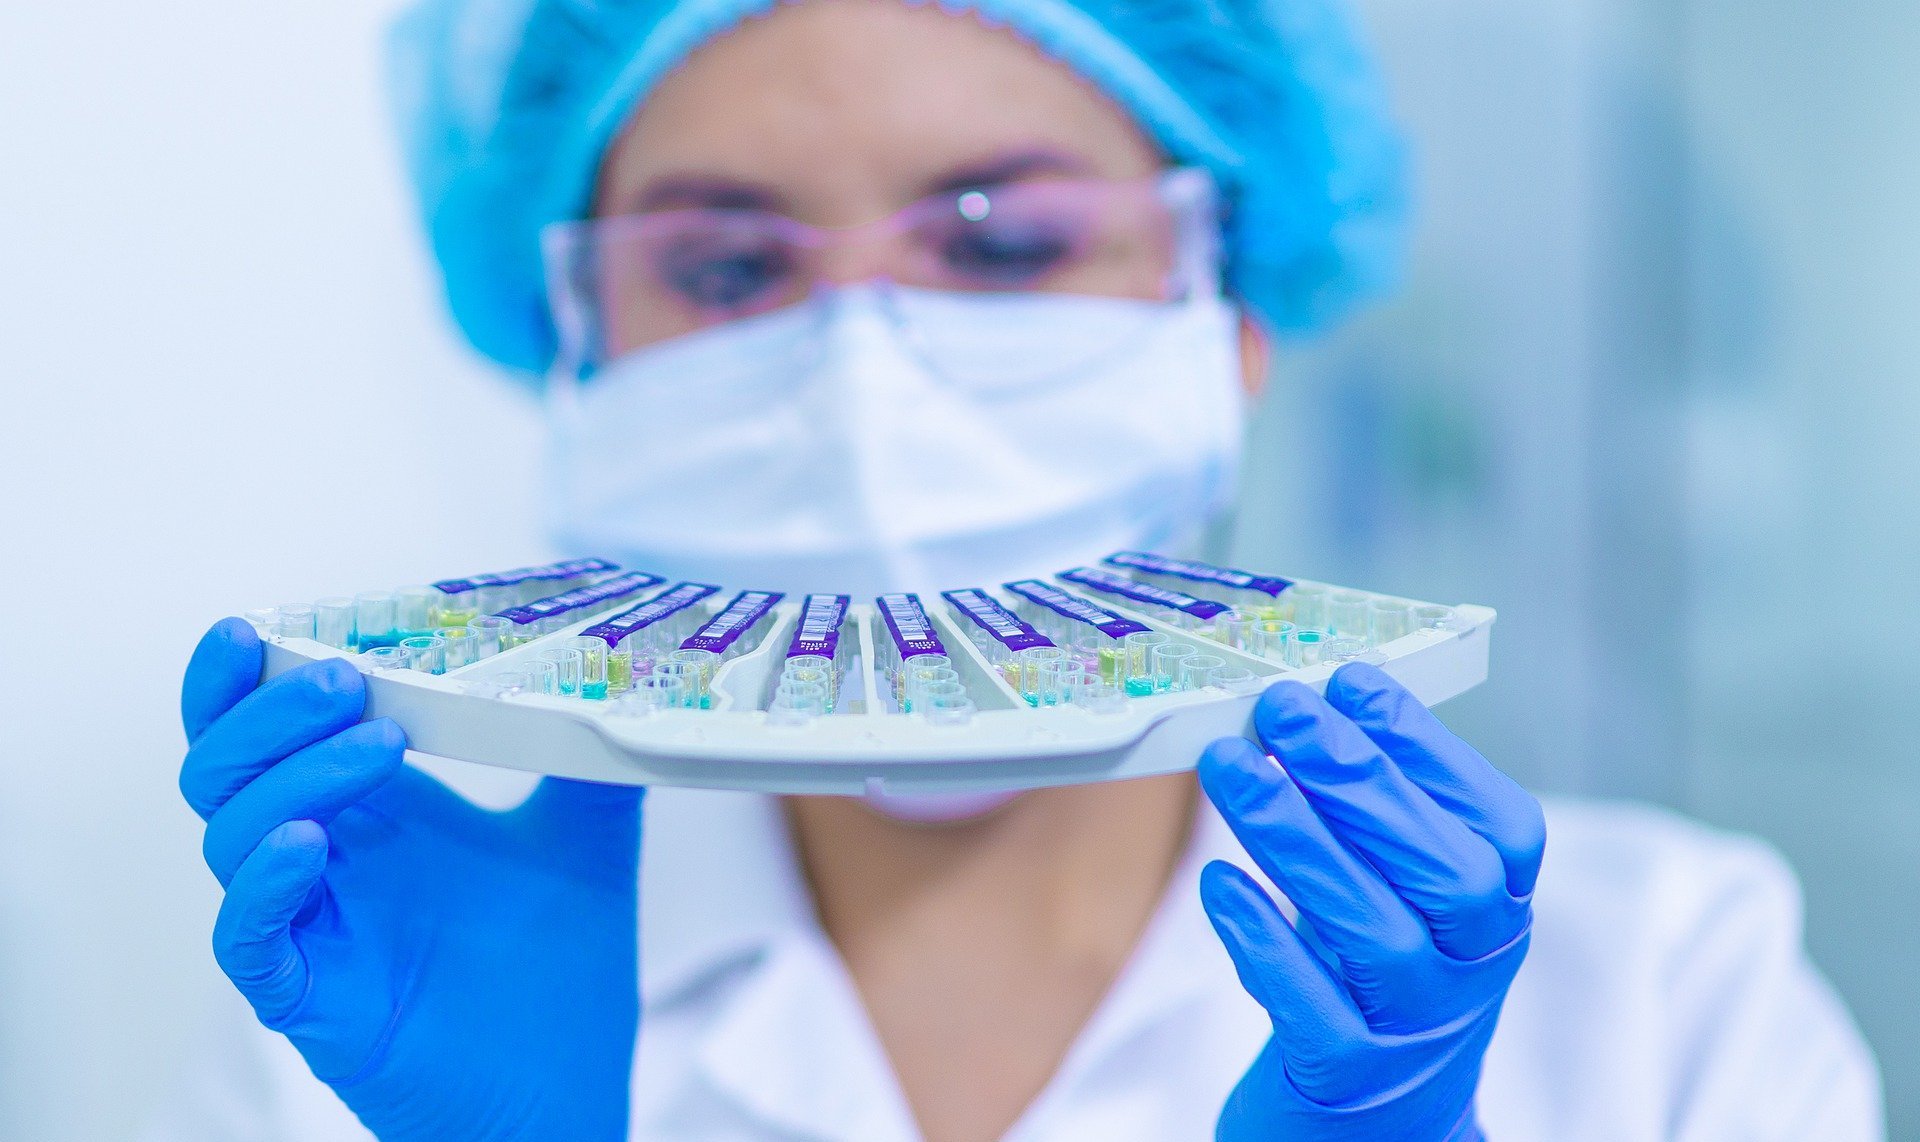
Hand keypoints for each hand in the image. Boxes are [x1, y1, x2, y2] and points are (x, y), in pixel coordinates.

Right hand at [180, 618, 642, 1141]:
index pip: (265, 731)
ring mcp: (310, 930)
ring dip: (291, 777)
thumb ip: (592, 763)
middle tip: (343, 680)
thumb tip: (622, 679)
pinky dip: (265, 881)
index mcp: (370, 814)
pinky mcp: (308, 998)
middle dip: (267, 712)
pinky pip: (248, 936)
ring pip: (231, 835)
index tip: (255, 623)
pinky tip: (310, 844)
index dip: (241, 677)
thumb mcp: (587, 844)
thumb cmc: (557, 976)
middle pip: (227, 767)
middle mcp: (325, 862)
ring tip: (378, 745)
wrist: (566, 1091)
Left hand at [1198, 663, 1544, 1141]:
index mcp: (1501, 907)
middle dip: (1359, 782)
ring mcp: (1416, 1028)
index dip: (1425, 748)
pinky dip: (1265, 939)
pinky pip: (1310, 1007)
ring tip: (1229, 769)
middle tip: (1281, 712)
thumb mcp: (1401, 890)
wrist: (1375, 1126)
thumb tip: (1312, 704)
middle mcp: (1476, 969)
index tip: (1351, 681)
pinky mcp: (1347, 1076)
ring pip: (1373, 932)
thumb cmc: (1375, 976)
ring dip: (1296, 840)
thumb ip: (1375, 813)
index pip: (1495, 822)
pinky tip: (1221, 882)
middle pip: (1442, 873)